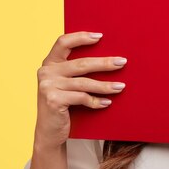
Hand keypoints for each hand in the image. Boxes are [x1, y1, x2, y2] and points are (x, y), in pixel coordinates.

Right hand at [34, 31, 127, 150]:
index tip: (100, 36)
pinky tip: (107, 102)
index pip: (63, 42)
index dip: (81, 37)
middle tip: (122, 62)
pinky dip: (96, 101)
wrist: (49, 132)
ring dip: (105, 85)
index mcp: (49, 63)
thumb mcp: (65, 84)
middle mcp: (46, 72)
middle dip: (104, 63)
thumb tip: (107, 59)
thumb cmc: (62, 104)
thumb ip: (75, 71)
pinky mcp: (53, 100)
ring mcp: (48, 86)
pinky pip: (82, 98)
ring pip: (84, 83)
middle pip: (81, 64)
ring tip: (120, 86)